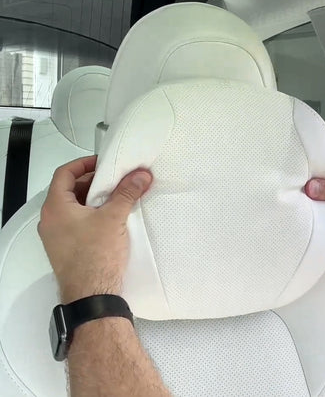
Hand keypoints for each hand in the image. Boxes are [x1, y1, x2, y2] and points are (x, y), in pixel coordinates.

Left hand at [38, 156, 151, 302]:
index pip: (64, 173)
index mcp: (55, 207)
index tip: (101, 163)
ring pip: (73, 207)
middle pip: (68, 189)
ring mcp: (57, 236)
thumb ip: (127, 192)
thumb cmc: (95, 258)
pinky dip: (91, 214)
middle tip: (113, 179)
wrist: (93, 295)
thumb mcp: (114, 217)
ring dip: (93, 199)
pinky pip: (76, 223)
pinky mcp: (67, 248)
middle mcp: (51, 220)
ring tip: (115, 197)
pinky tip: (110, 218)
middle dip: (92, 182)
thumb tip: (140, 176)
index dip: (83, 164)